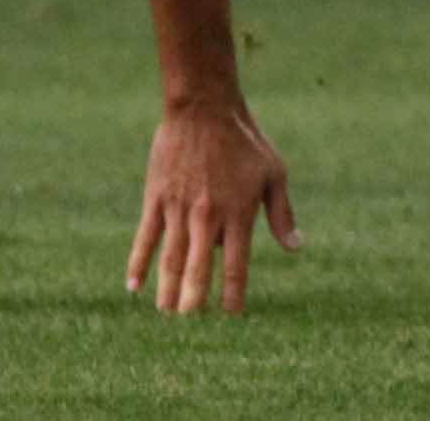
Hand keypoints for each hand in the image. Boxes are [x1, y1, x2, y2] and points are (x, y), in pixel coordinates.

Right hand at [126, 102, 299, 314]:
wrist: (205, 109)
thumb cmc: (245, 141)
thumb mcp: (274, 174)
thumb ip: (282, 215)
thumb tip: (296, 248)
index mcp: (239, 213)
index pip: (235, 266)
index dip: (233, 294)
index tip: (231, 316)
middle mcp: (207, 217)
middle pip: (198, 269)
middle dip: (193, 299)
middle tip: (189, 320)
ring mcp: (179, 209)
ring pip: (171, 259)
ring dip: (167, 288)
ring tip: (166, 312)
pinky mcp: (157, 198)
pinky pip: (145, 237)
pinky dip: (138, 263)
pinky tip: (133, 286)